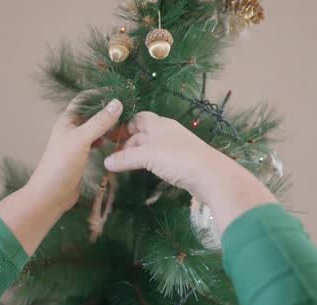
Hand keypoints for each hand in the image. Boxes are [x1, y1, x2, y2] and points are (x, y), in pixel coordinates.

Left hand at [0, 98, 122, 254]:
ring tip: (124, 125)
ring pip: (94, 129)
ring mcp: (75, 144)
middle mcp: (70, 130)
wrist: (50, 195)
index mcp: (67, 121)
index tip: (118, 93)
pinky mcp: (80, 157)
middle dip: (106, 111)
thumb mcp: (82, 140)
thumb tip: (117, 103)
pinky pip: (95, 142)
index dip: (99, 94)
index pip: (84, 100)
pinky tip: (113, 142)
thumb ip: (99, 122)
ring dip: (107, 126)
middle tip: (127, 110)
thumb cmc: (61, 165)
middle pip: (91, 114)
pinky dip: (104, 140)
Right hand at [103, 112, 276, 231]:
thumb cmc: (177, 158)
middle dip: (127, 144)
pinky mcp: (180, 162)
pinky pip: (158, 159)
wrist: (210, 175)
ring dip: (136, 155)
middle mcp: (167, 133)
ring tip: (122, 166)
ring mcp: (174, 147)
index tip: (108, 137)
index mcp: (159, 124)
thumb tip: (106, 162)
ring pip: (150, 148)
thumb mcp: (147, 156)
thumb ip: (125, 158)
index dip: (122, 126)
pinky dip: (147, 164)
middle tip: (112, 157)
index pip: (137, 118)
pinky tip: (142, 172)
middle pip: (142, 134)